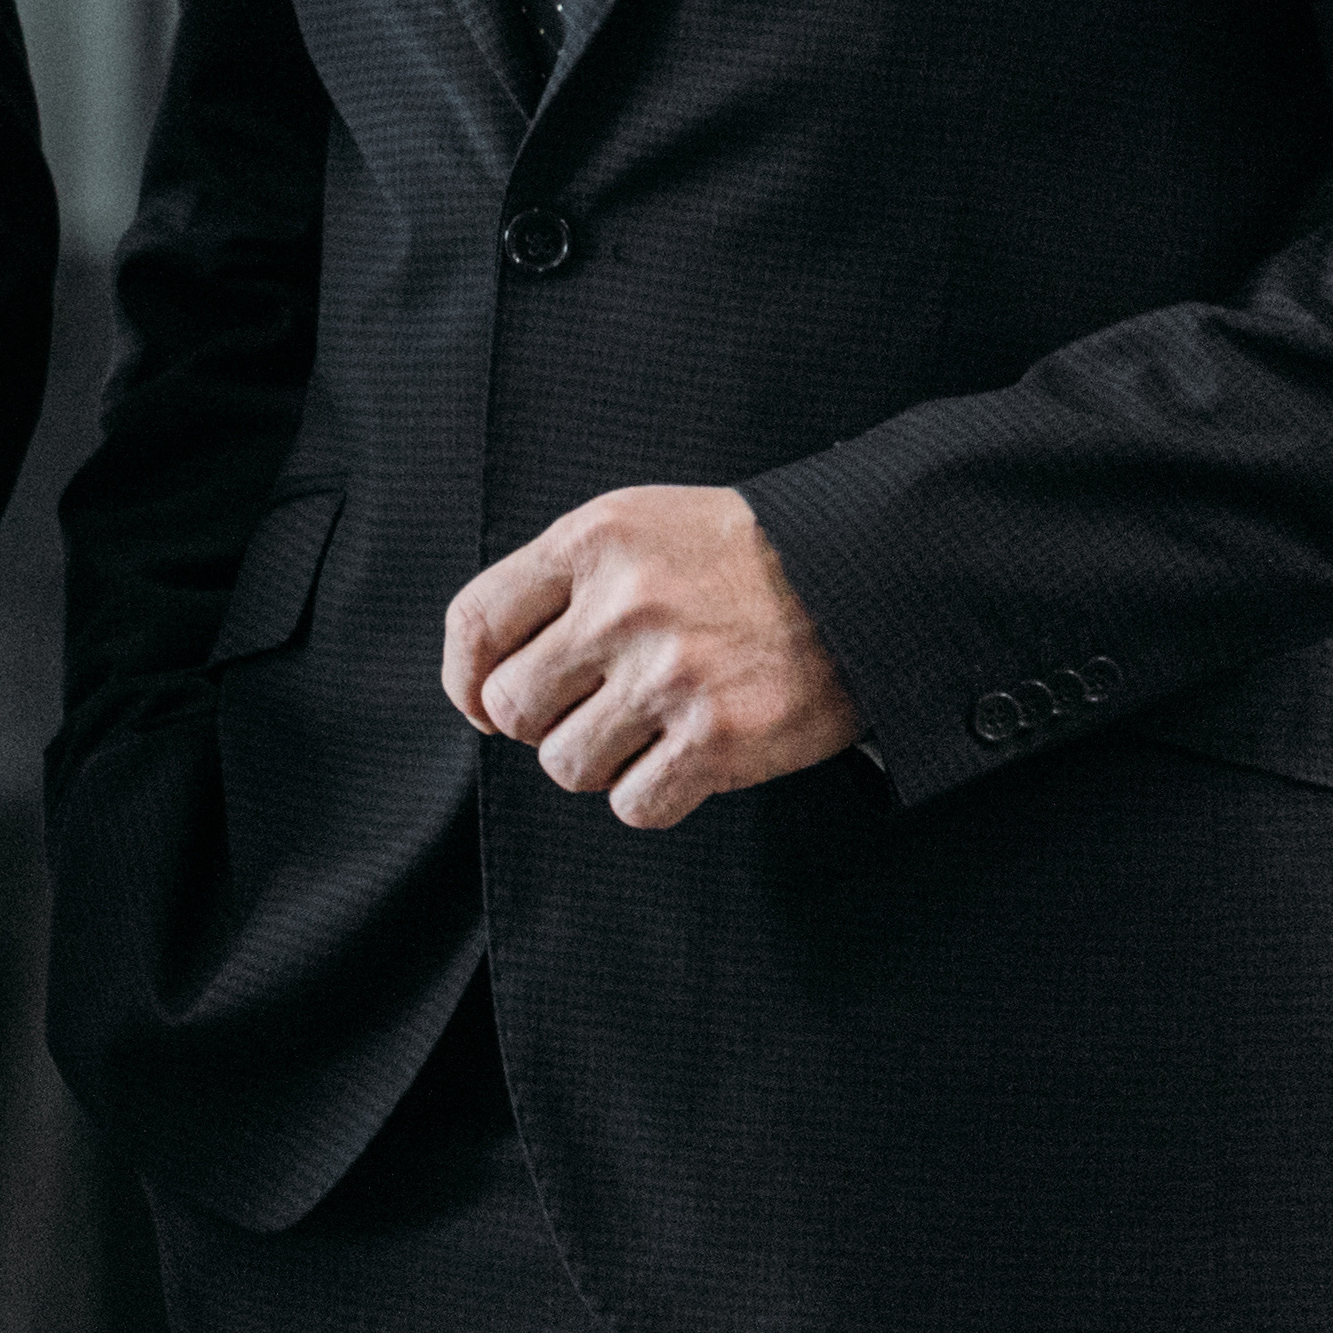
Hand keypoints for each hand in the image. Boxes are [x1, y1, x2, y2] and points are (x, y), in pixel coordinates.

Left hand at [443, 486, 858, 829]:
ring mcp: (671, 676)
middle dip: (540, 720)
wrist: (868, 572)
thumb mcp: (637, 528)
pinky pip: (633, 804)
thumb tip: (482, 683)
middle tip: (590, 709)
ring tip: (644, 730)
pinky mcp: (720, 738)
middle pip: (512, 705)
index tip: (480, 702)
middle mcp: (623, 608)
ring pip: (565, 764)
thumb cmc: (740, 556)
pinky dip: (650, 794)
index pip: (475, 624)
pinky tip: (681, 759)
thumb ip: (558, 584)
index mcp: (591, 544)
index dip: (464, 678)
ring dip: (596, 761)